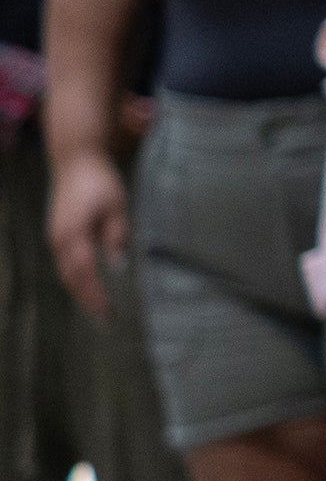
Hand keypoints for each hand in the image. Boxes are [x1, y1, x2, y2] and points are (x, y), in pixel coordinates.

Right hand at [46, 148, 129, 320]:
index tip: (107, 312)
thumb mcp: (116, 207)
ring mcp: (54, 238)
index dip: (95, 295)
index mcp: (73, 235)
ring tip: (97, 307)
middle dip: (86, 299)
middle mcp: (58, 240)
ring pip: (65, 272)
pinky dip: (75, 278)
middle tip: (104, 319)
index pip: (85, 274)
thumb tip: (116, 267)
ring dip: (79, 291)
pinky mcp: (57, 234)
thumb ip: (115, 237)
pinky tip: (87, 285)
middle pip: (71, 278)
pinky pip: (64, 263)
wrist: (75, 161)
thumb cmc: (100, 182)